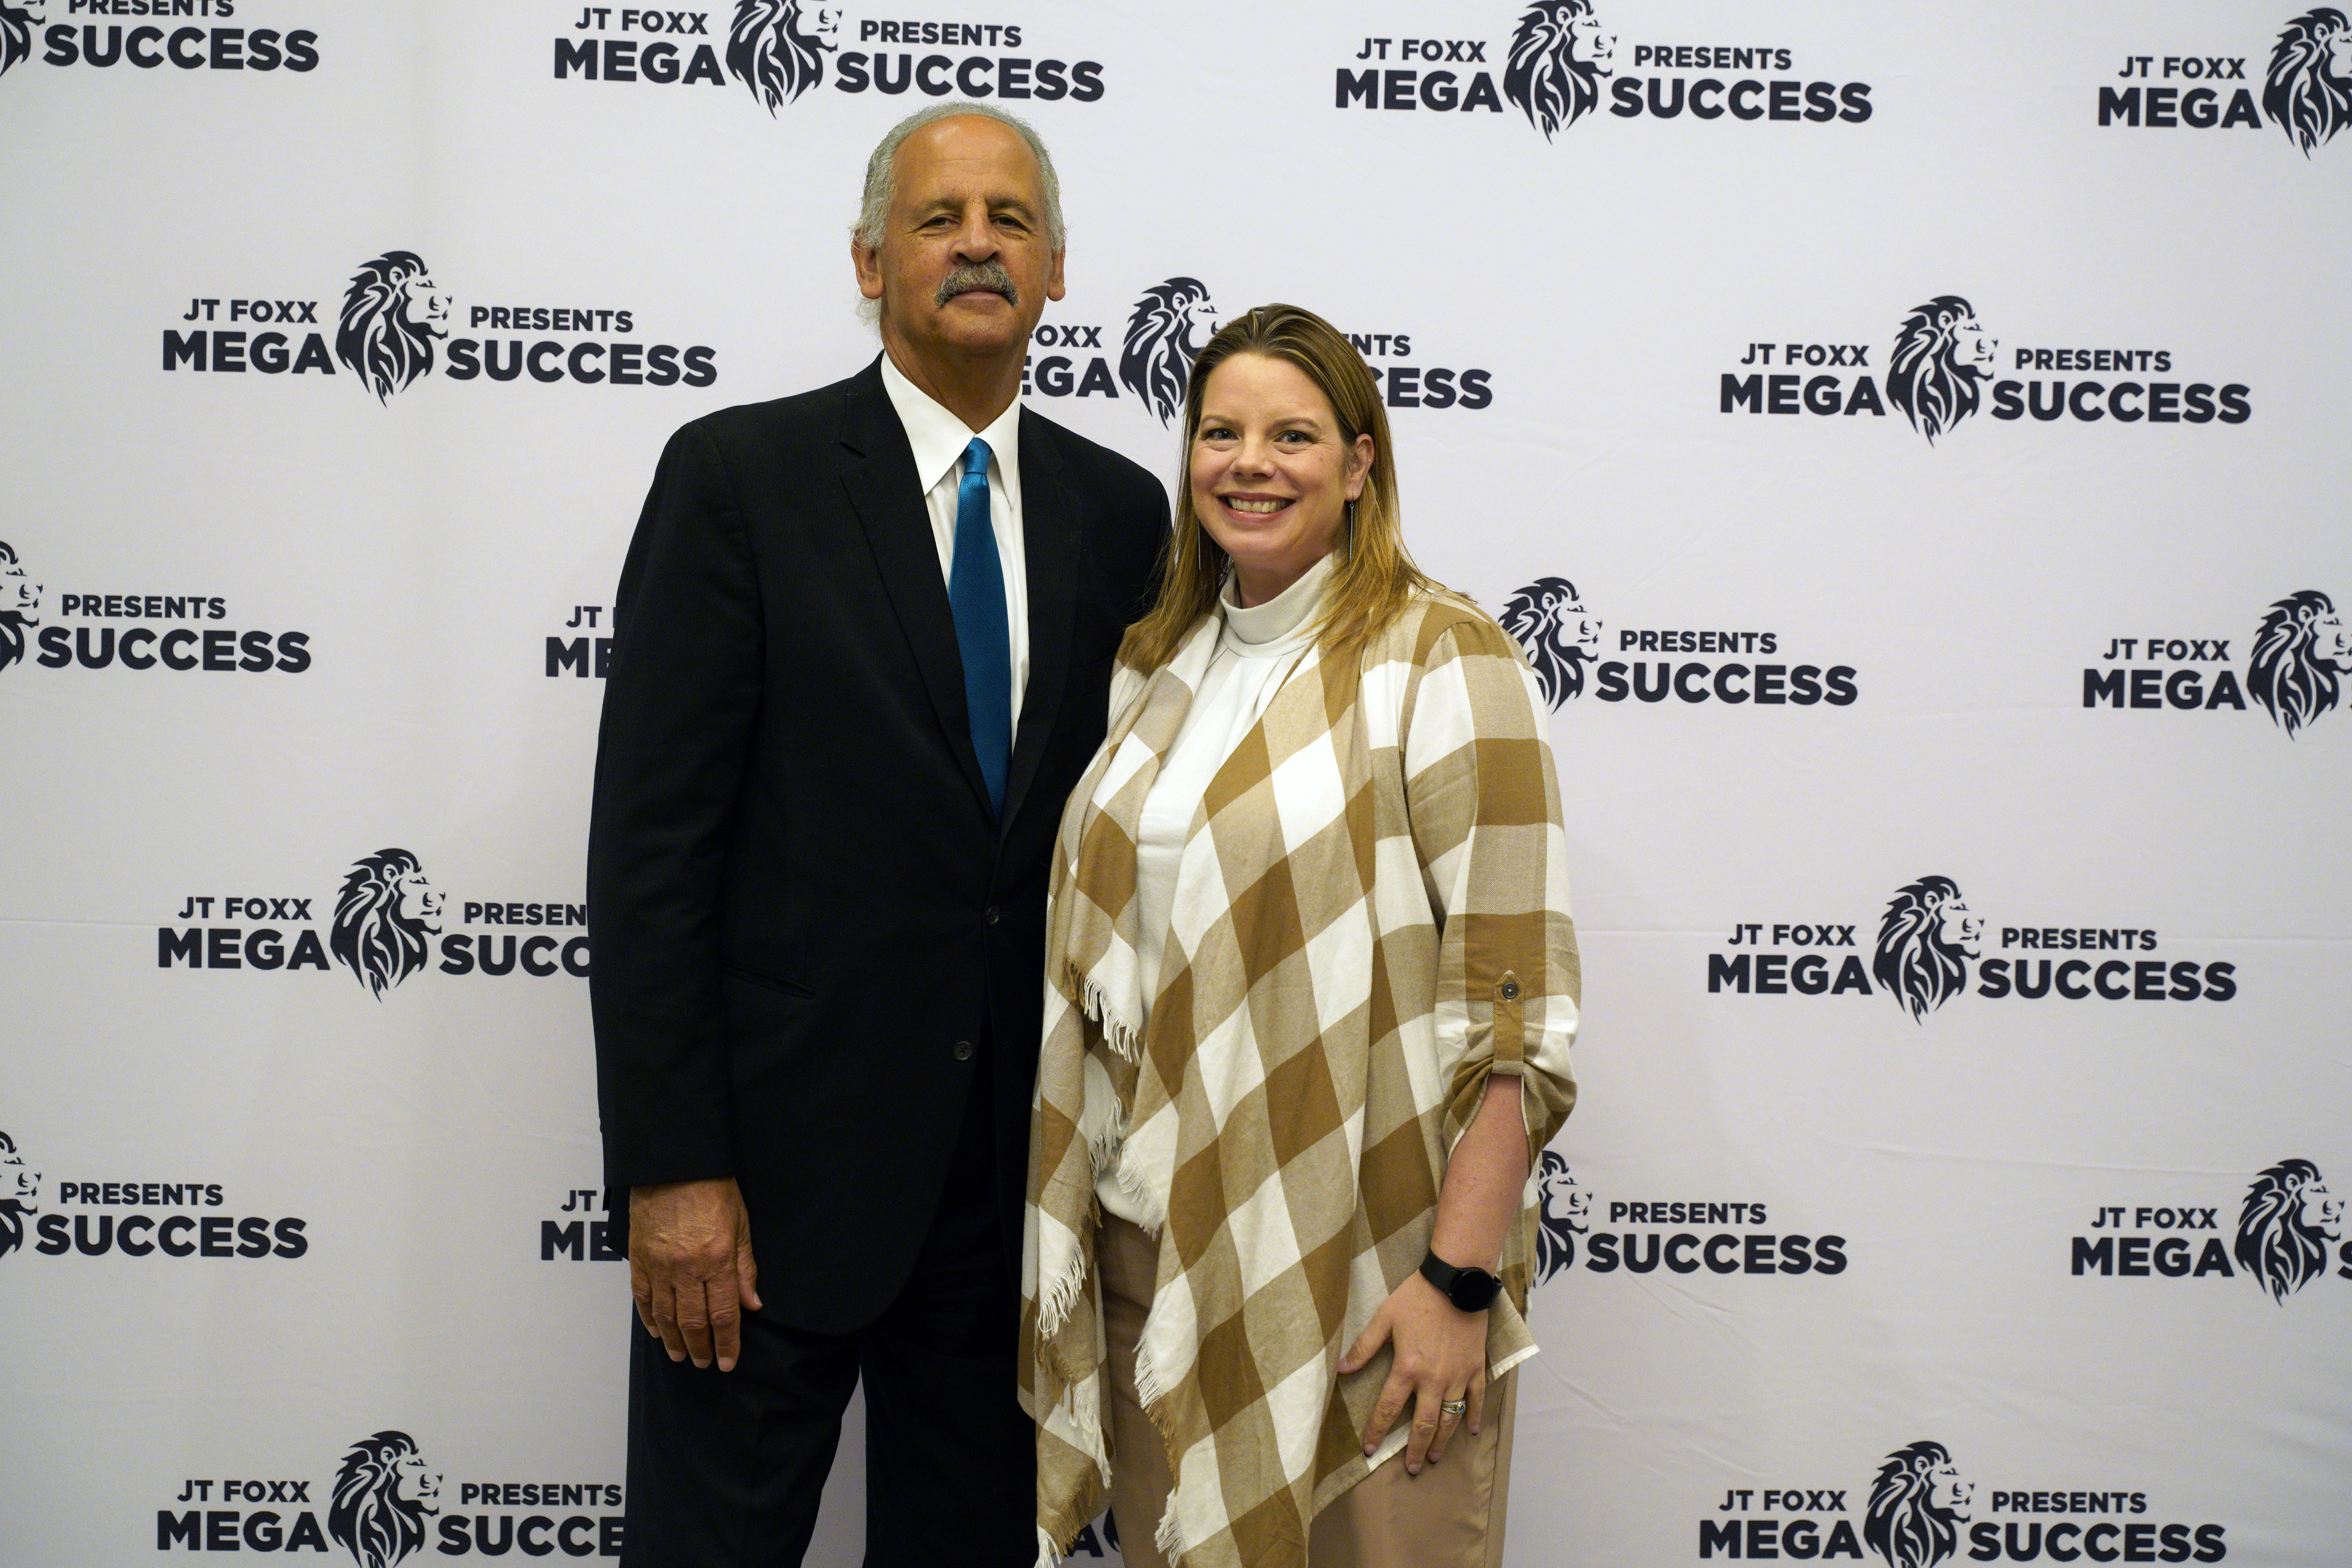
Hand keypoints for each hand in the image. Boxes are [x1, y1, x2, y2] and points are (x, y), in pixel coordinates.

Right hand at [629, 1177, 761, 1371]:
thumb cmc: (713, 1190)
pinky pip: (642, 1298)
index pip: (724, 1314)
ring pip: (666, 1316)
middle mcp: (687, 1268)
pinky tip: (656, 1332)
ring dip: (674, 1341)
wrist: (674, 1164)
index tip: (727, 1362)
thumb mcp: (742, 1225)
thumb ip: (745, 1269)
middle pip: (693, 1322)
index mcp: (718, 1260)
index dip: (727, 1343)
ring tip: (682, 1356)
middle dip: (701, 1348)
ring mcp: (659, 1265)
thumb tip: (752, 1305)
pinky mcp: (639, 1259)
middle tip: (705, 1363)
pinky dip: (649, 1319)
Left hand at [1339, 1271, 1486, 1475]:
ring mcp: (1457, 1375)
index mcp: (1407, 1368)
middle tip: (1411, 1468)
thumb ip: (1364, 1346)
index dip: (1378, 1432)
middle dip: (1415, 1448)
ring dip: (1441, 1440)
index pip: (1388, 1408)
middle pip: (1423, 1423)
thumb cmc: (1417, 1297)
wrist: (1455, 1281)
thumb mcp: (1384, 1318)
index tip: (1371, 1450)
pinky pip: (1476, 1399)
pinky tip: (1470, 1432)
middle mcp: (1432, 1379)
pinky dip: (1473, 1417)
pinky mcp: (1475, 1368)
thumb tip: (1341, 1369)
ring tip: (1434, 1457)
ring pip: (1450, 1417)